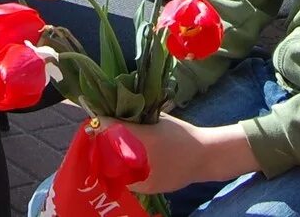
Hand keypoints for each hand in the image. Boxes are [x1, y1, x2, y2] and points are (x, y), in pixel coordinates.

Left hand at [110, 116, 255, 194]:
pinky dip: (120, 170)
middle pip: (107, 150)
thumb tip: (113, 110)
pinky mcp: (146, 189)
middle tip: (99, 134)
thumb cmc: (180, 133)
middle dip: (101, 142)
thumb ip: (136, 115)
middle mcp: (141, 160)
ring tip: (109, 147)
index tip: (96, 120)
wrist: (203, 157)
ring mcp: (143, 178)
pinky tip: (124, 161)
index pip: (110, 129)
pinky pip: (125, 179)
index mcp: (144, 138)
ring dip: (108, 157)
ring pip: (113, 168)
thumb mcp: (158, 118)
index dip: (100, 124)